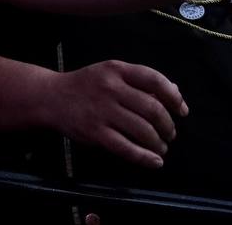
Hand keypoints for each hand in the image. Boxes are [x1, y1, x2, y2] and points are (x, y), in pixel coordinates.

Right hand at [46, 60, 186, 168]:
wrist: (50, 97)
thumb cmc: (86, 85)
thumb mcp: (110, 73)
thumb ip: (140, 81)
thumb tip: (176, 94)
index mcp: (116, 69)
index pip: (154, 80)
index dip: (173, 97)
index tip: (182, 111)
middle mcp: (110, 87)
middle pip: (152, 108)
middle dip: (168, 125)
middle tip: (170, 134)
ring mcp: (101, 110)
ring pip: (142, 130)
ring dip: (158, 143)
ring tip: (161, 147)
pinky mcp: (94, 132)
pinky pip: (125, 148)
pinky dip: (144, 157)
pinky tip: (154, 161)